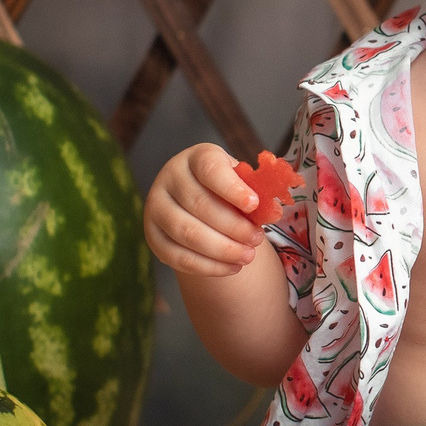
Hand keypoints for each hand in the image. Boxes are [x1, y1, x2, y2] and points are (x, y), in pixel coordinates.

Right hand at [144, 144, 267, 277]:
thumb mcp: (241, 183)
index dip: (232, 188)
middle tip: (257, 239)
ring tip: (248, 256)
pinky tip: (232, 267)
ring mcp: (156, 207)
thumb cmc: (225, 190)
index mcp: (195, 158)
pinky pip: (178, 257)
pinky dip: (208, 266)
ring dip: (222, 249)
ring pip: (187, 233)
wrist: (198, 204)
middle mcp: (169, 179)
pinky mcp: (153, 236)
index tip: (254, 204)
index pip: (210, 169)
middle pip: (199, 205)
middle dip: (233, 226)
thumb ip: (256, 193)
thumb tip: (272, 212)